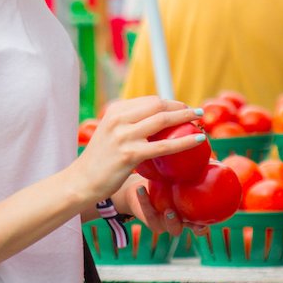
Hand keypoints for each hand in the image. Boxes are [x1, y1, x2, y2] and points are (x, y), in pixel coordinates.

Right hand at [72, 96, 204, 205]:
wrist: (81, 182)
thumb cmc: (100, 161)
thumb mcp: (111, 133)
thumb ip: (129, 124)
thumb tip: (157, 120)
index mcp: (115, 111)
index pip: (149, 100)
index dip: (170, 103)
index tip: (183, 108)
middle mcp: (118, 119)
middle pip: (158, 105)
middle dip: (181, 106)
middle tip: (196, 112)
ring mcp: (123, 136)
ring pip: (162, 120)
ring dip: (185, 117)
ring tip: (200, 120)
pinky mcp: (130, 154)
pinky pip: (164, 146)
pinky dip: (184, 141)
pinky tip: (198, 140)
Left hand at [118, 176, 208, 238]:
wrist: (142, 183)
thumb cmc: (169, 177)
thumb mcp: (184, 173)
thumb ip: (198, 167)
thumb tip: (209, 151)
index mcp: (189, 213)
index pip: (200, 226)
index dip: (203, 227)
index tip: (205, 223)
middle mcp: (177, 220)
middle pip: (184, 229)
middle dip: (190, 228)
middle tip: (193, 220)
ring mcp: (162, 221)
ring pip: (167, 227)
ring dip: (170, 220)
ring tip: (169, 211)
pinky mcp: (148, 217)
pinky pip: (148, 212)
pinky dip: (144, 201)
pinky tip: (141, 189)